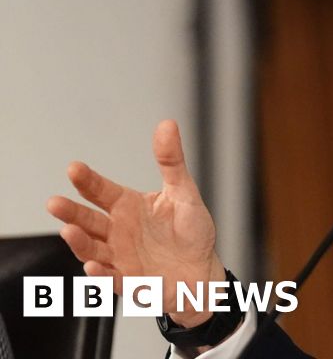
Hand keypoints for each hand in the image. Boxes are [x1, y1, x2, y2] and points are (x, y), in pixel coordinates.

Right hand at [46, 120, 222, 326]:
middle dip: (71, 212)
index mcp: (128, 206)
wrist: (202, 271)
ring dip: (79, 241)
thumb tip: (167, 126)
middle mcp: (118, 231)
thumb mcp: (184, 192)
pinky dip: (100, 273)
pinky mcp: (128, 281)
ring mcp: (119, 256)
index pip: (101, 191)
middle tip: (55, 203)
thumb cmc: (191, 232)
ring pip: (92, 249)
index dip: (87, 181)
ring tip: (69, 231)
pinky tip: (94, 266)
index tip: (74, 168)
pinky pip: (110, 278)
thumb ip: (171, 161)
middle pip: (88, 220)